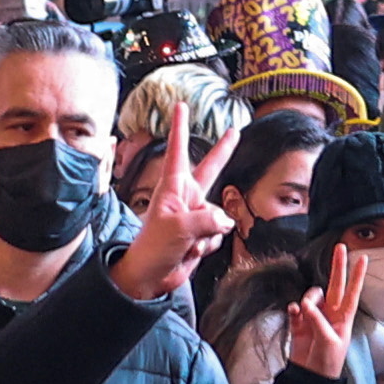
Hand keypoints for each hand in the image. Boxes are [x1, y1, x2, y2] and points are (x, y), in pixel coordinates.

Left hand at [119, 107, 249, 303]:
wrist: (150, 277)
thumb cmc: (152, 247)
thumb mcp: (178, 228)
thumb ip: (207, 220)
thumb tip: (226, 221)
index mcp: (173, 187)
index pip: (178, 150)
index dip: (180, 127)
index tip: (180, 106)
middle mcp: (185, 197)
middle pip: (210, 169)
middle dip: (223, 151)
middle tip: (234, 131)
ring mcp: (195, 216)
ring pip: (218, 215)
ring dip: (207, 233)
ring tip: (187, 243)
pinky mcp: (202, 234)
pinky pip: (218, 234)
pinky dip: (207, 245)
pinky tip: (191, 251)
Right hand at [282, 237, 375, 372]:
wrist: (310, 378)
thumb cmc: (326, 363)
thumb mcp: (327, 342)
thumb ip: (317, 321)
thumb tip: (305, 304)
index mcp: (343, 318)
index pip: (352, 292)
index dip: (357, 276)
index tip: (363, 258)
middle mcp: (330, 313)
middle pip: (335, 284)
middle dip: (338, 266)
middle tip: (340, 248)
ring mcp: (314, 317)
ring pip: (312, 295)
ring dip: (308, 298)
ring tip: (305, 311)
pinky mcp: (299, 323)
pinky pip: (296, 307)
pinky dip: (294, 308)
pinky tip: (294, 312)